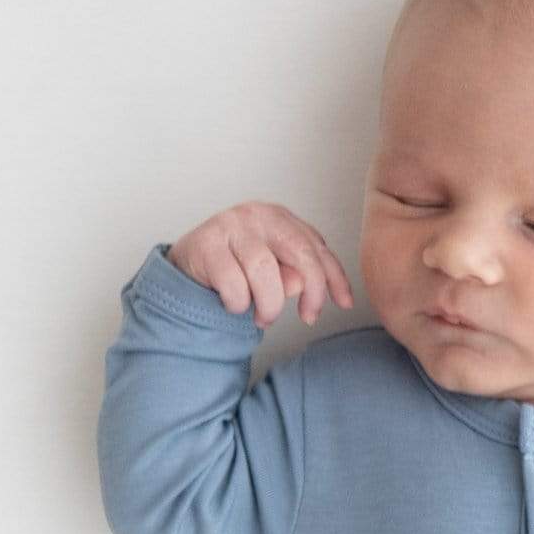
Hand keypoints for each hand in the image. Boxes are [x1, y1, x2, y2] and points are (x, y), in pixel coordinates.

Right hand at [168, 201, 356, 328]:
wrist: (189, 267)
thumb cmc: (239, 269)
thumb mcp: (275, 273)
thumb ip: (295, 276)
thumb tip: (301, 285)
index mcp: (280, 218)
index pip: (317, 247)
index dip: (334, 278)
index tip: (344, 304)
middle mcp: (258, 215)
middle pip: (300, 254)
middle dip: (311, 294)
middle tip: (308, 318)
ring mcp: (230, 226)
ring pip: (265, 274)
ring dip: (269, 305)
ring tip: (263, 317)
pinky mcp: (206, 244)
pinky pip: (235, 286)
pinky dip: (238, 305)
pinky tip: (233, 304)